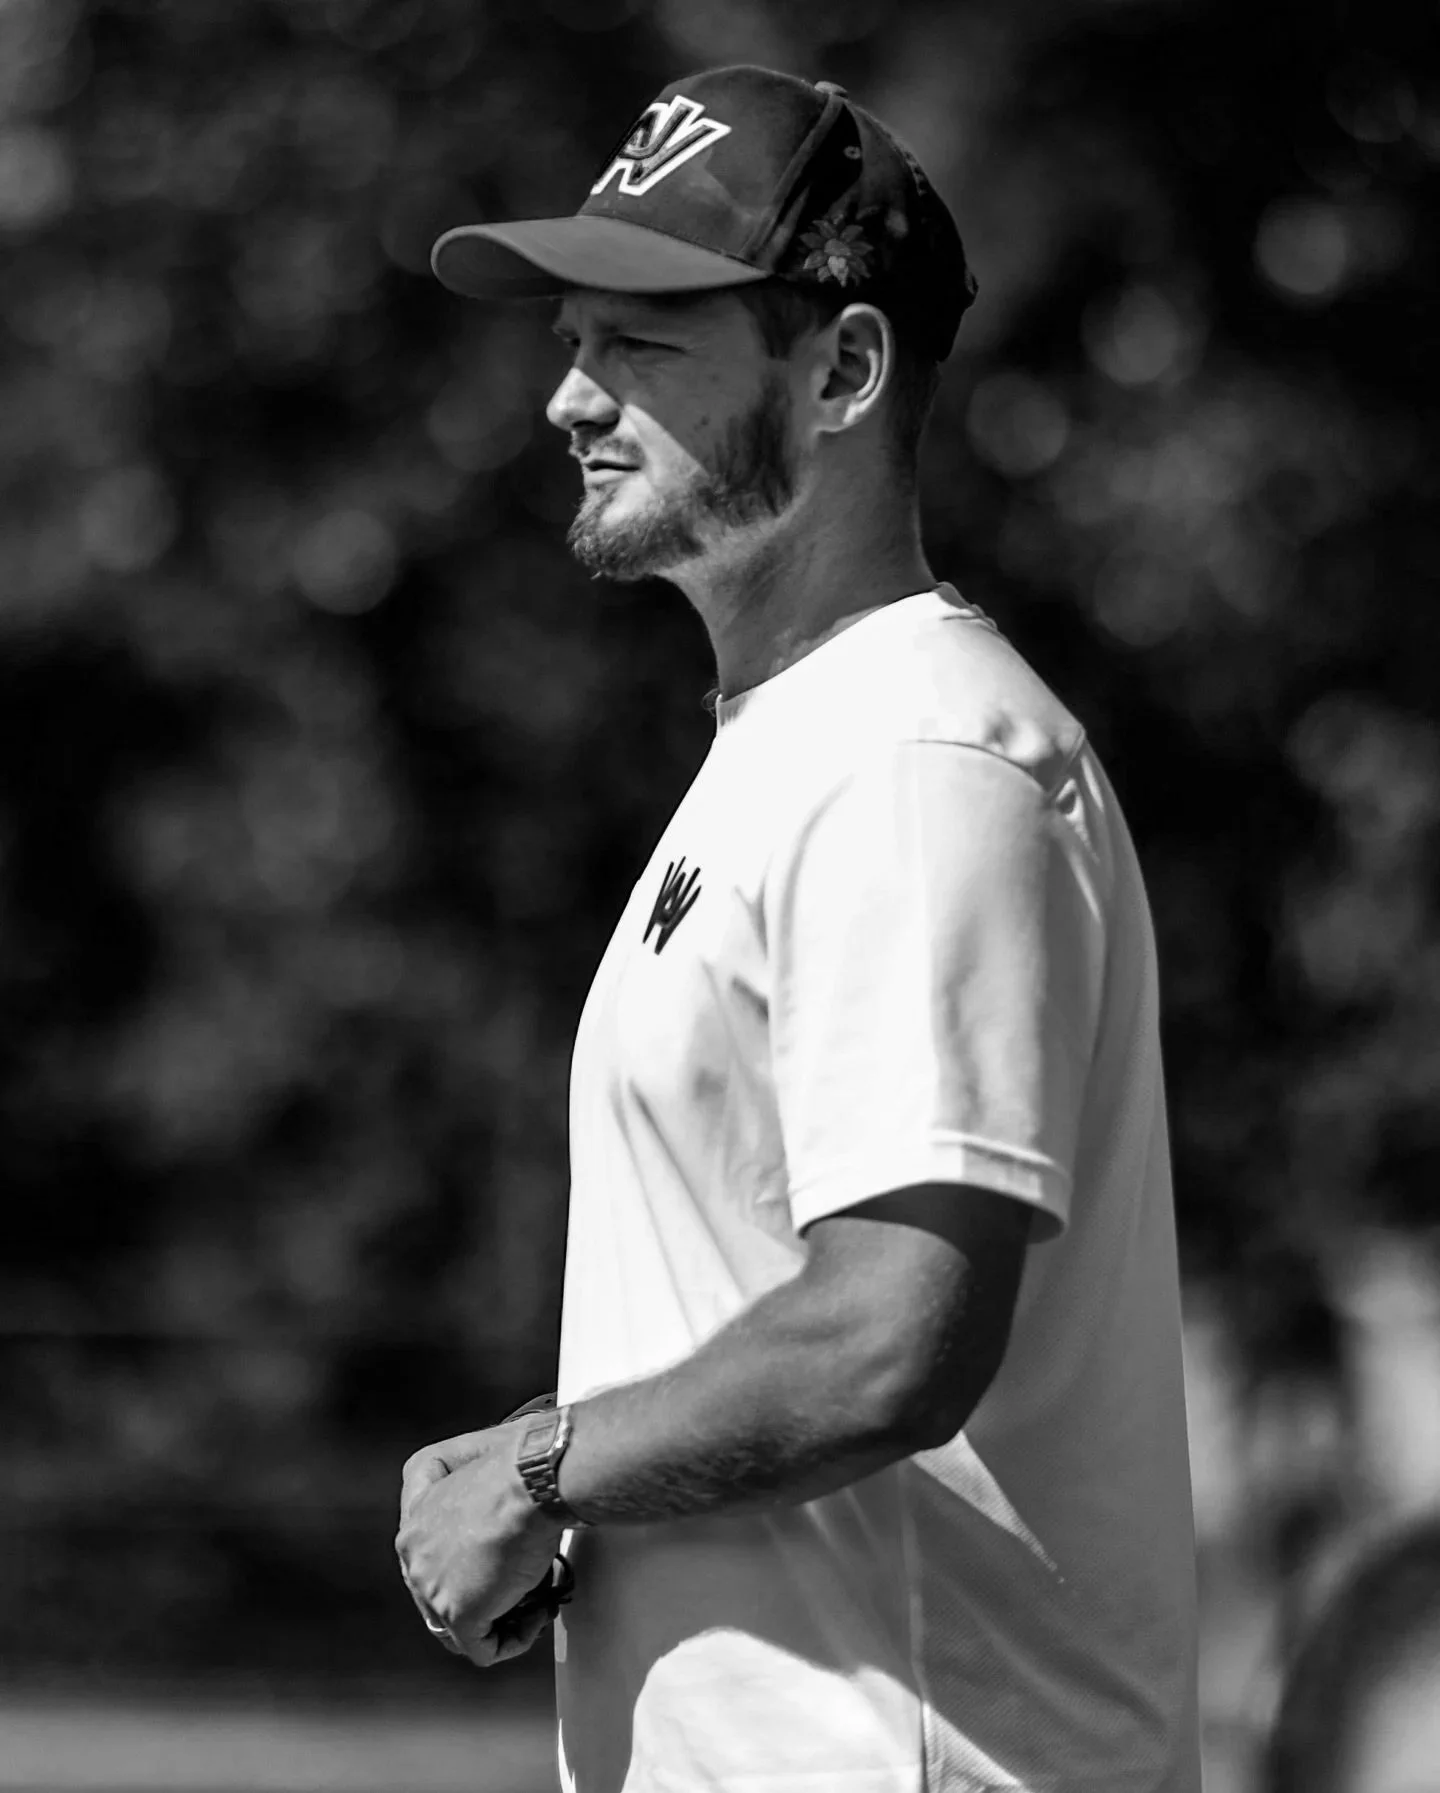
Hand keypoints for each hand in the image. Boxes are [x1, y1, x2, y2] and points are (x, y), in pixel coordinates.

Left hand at [395, 1421, 563, 1667]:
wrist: (532, 1482)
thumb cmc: (520, 1464)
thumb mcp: (483, 1458)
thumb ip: (475, 1484)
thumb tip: (505, 1497)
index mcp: (415, 1513)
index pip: (431, 1553)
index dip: (468, 1563)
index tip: (502, 1559)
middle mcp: (412, 1552)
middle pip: (443, 1592)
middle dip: (485, 1593)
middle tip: (523, 1584)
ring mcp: (431, 1586)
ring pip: (459, 1626)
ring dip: (499, 1619)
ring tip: (534, 1603)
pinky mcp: (457, 1614)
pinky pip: (483, 1649)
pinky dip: (513, 1641)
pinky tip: (535, 1619)